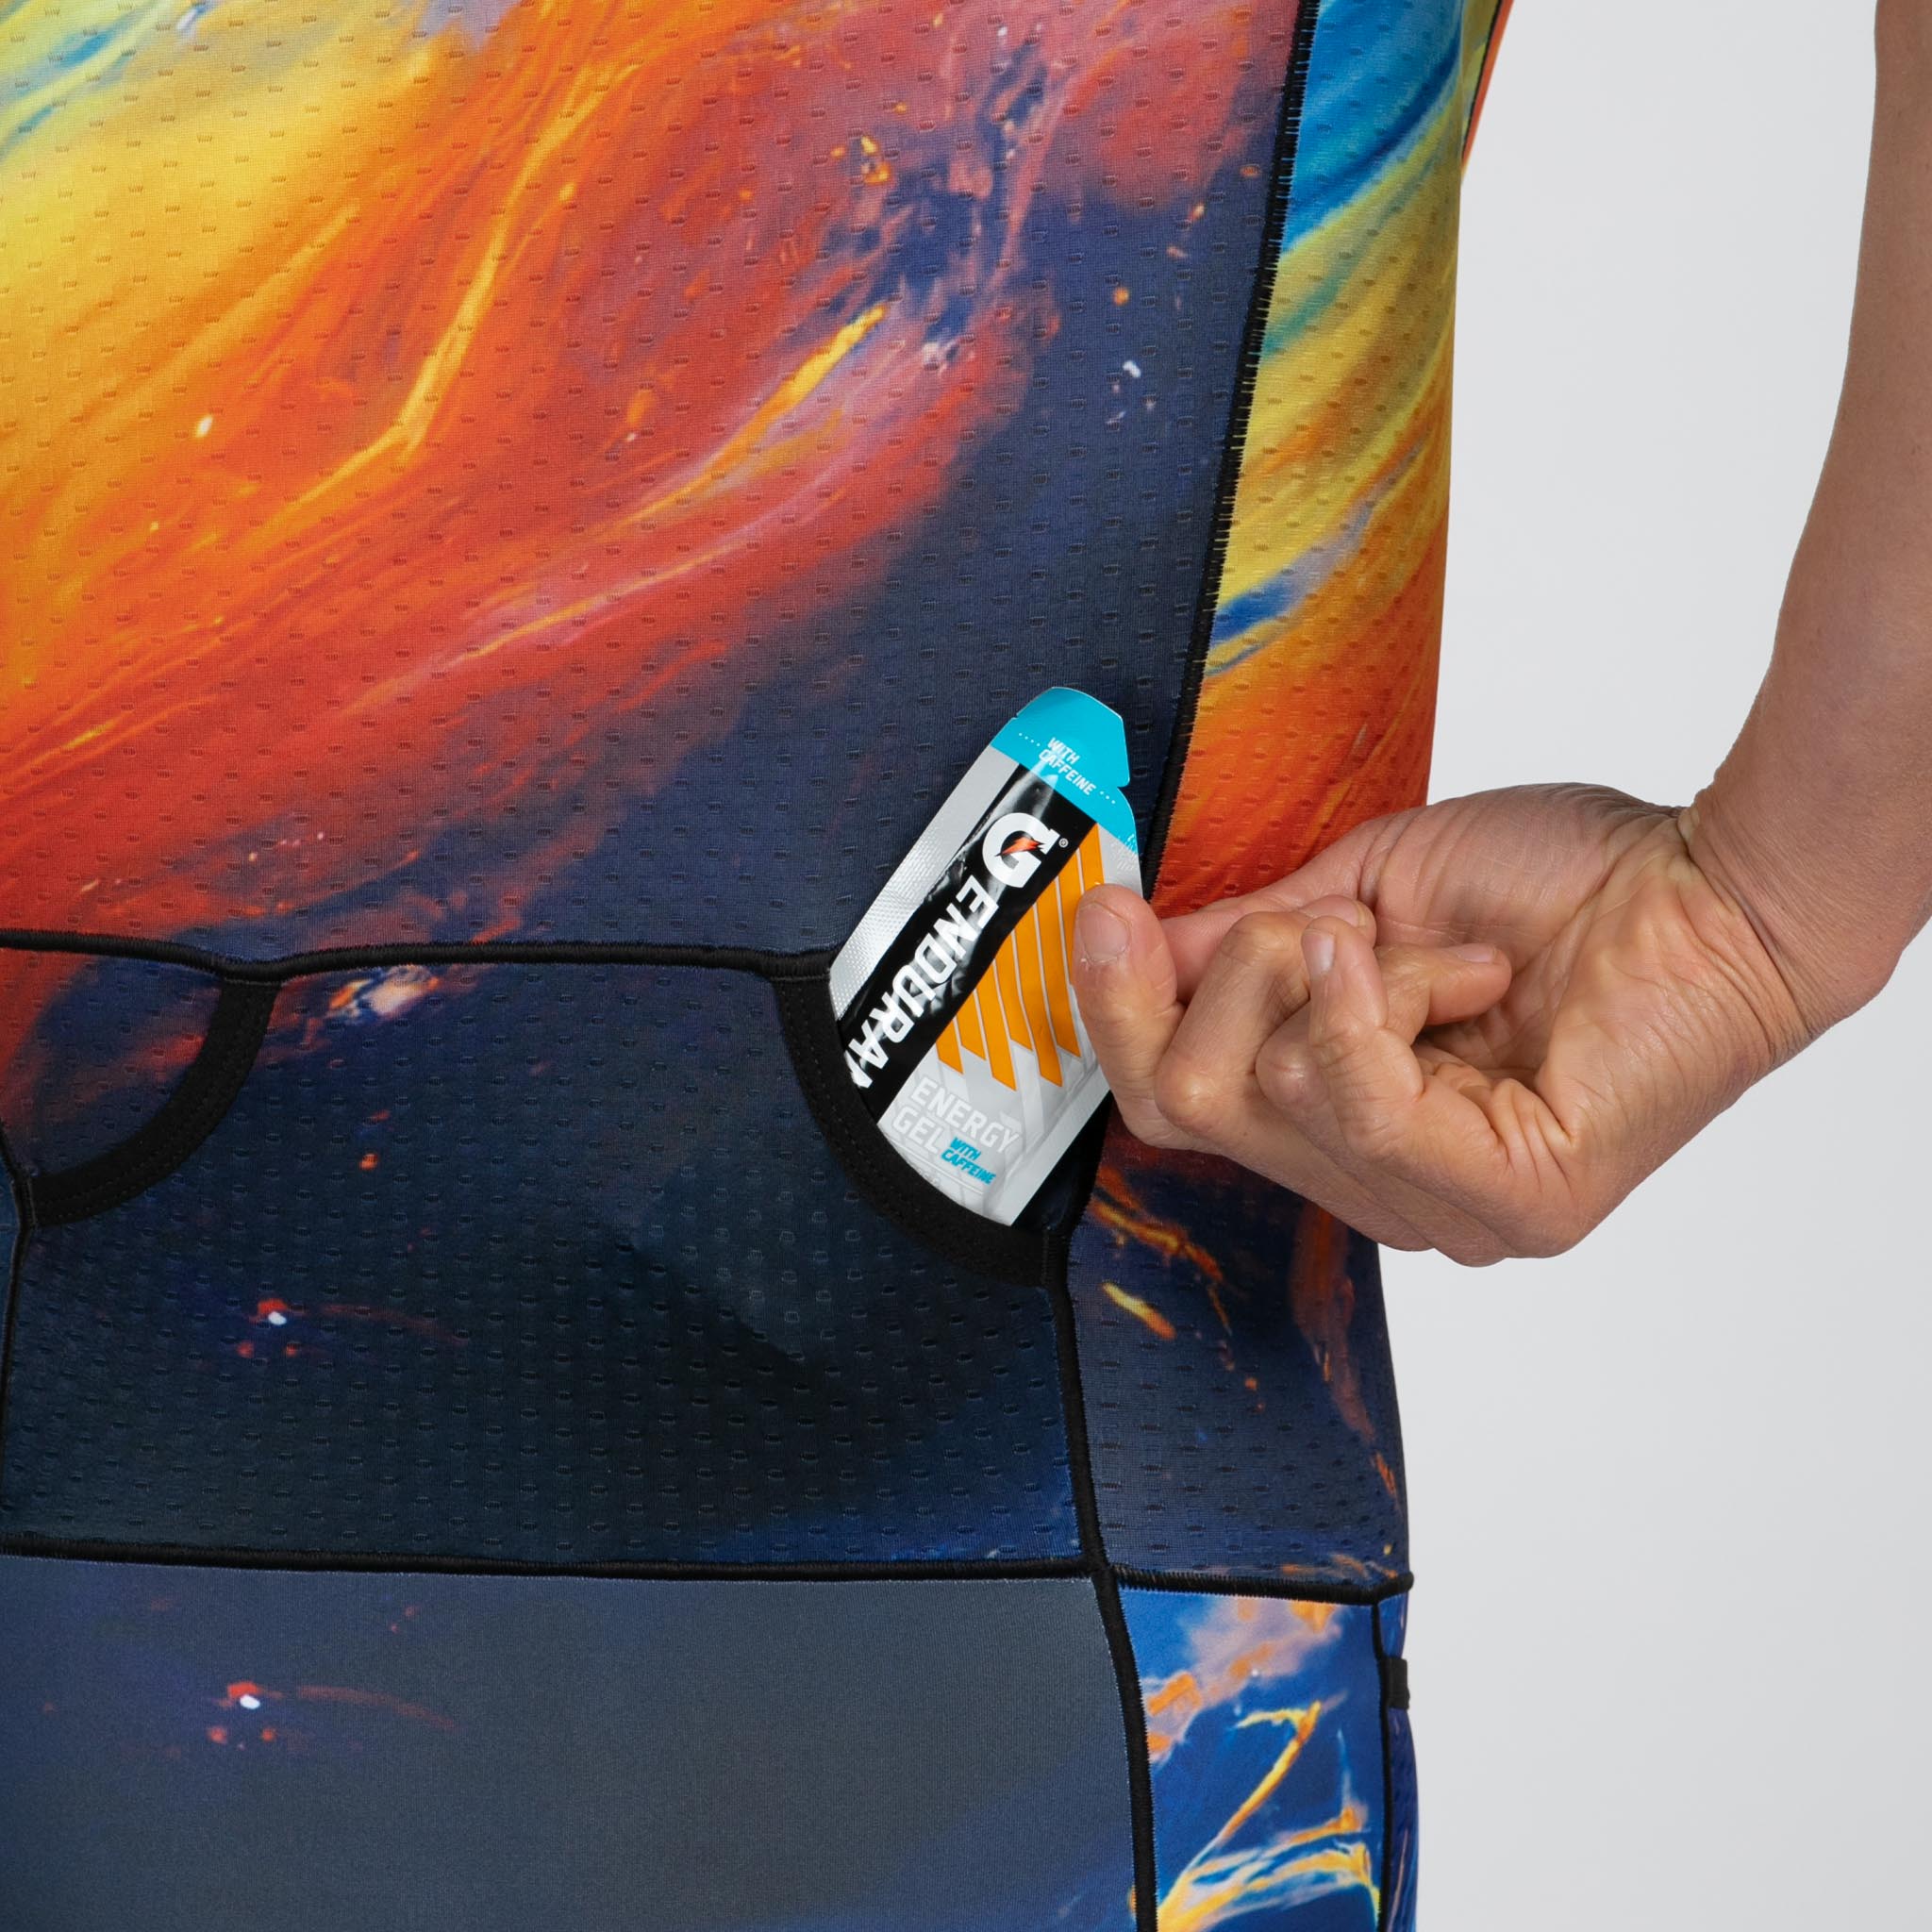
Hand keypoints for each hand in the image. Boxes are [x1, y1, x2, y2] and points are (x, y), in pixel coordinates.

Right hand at [1071, 784, 1817, 1264]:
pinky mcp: (1508, 1206)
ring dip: (1353, 971)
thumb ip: (1238, 943)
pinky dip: (1375, 1004)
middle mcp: (1379, 1193)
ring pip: (1268, 1084)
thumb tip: (1125, 943)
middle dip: (1237, 970)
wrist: (1715, 884)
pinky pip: (1357, 1100)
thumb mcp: (1353, 902)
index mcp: (1339, 1129)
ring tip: (1462, 957)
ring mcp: (1442, 1214)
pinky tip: (1450, 970)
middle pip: (1191, 1100)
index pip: (1171, 1105)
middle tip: (1334, 918)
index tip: (1103, 912)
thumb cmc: (1562, 885)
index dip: (1122, 1011)